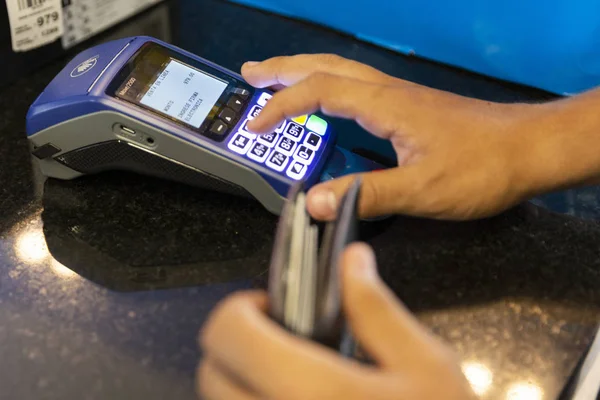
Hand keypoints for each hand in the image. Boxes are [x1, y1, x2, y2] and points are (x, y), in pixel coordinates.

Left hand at [197, 243, 475, 399]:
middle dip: (237, 346)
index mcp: (314, 393)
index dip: (240, 308)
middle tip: (280, 341)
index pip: (229, 334)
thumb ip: (377, 309)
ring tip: (287, 376)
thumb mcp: (426, 365)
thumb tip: (351, 260)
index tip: (270, 308)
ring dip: (239, 382)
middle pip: (211, 374)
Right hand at [241, 54, 551, 220]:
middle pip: (325, 68)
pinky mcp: (408, 109)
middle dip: (284, 69)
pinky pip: (356, 89)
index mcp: (384, 105)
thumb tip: (315, 202)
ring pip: (341, 73)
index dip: (281, 106)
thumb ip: (366, 195)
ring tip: (277, 80)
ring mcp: (398, 99)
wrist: (528, 149)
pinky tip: (328, 105)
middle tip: (252, 73)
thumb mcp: (421, 189)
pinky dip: (329, 89)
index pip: (319, 93)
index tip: (256, 124)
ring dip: (304, 73)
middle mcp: (388, 94)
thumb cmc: (483, 164)